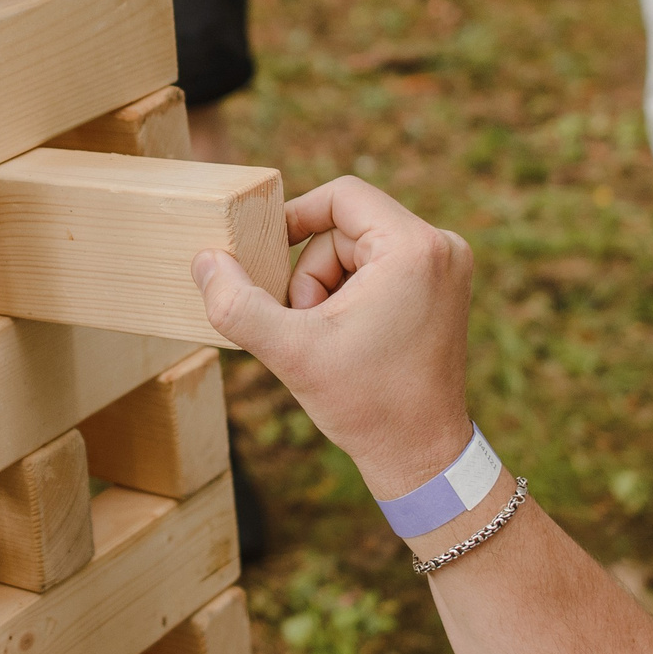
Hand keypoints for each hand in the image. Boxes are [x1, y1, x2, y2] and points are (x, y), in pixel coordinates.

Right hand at [193, 176, 475, 498]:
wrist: (421, 458)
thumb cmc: (367, 405)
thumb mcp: (290, 351)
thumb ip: (237, 303)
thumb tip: (204, 259)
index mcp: (415, 248)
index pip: (341, 195)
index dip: (293, 218)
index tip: (265, 255)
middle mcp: (442, 248)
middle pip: (345, 228)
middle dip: (311, 275)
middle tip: (305, 326)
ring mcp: (448, 269)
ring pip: (358, 251)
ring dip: (327, 289)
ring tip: (327, 340)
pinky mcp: (444, 290)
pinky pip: (379, 268)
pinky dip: (351, 296)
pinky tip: (348, 340)